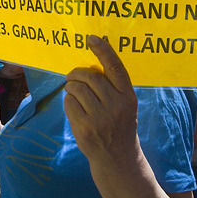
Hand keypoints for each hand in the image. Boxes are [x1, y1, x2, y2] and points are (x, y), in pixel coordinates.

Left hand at [64, 35, 139, 169]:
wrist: (118, 159)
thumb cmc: (120, 126)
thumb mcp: (125, 105)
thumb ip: (112, 87)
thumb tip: (88, 67)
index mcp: (128, 97)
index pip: (115, 68)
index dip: (103, 51)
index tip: (91, 38)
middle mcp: (116, 107)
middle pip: (90, 77)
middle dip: (77, 74)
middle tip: (72, 76)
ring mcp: (100, 119)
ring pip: (77, 90)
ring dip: (71, 87)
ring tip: (72, 91)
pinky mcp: (85, 129)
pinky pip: (69, 104)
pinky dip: (68, 101)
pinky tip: (74, 106)